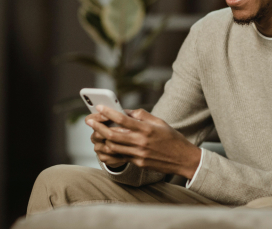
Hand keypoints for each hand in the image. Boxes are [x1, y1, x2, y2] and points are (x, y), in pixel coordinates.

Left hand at [87, 106, 201, 178]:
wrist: (183, 159)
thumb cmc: (172, 138)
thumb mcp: (160, 122)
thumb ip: (142, 116)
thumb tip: (126, 111)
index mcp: (147, 128)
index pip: (123, 119)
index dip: (109, 112)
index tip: (99, 107)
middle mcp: (141, 141)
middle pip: (113, 134)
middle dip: (98, 127)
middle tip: (89, 121)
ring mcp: (139, 154)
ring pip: (113, 147)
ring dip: (102, 139)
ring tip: (95, 132)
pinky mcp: (138, 163)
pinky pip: (120, 156)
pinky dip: (111, 150)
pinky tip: (106, 144)